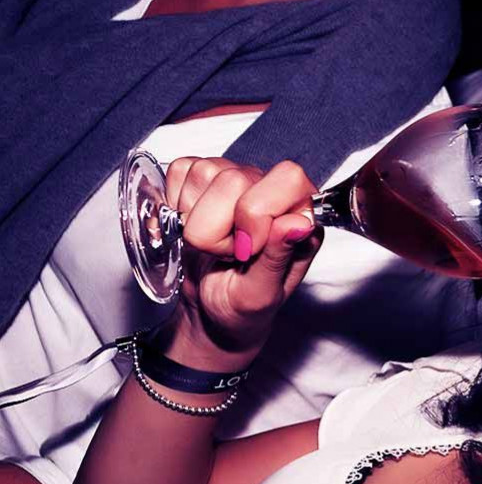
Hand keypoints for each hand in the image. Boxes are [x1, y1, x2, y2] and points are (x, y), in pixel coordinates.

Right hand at [162, 157, 322, 367]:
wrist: (210, 311)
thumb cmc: (243, 306)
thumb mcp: (262, 293)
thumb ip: (279, 257)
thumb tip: (298, 223)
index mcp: (302, 213)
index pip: (287, 178)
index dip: (258, 214)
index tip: (249, 249)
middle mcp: (272, 189)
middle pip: (234, 178)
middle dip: (221, 227)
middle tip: (231, 253)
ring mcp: (236, 178)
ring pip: (203, 174)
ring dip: (198, 221)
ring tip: (216, 245)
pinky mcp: (201, 177)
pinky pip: (180, 172)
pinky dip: (178, 206)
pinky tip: (195, 228)